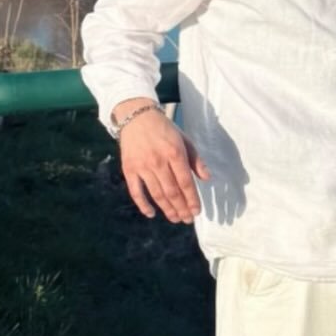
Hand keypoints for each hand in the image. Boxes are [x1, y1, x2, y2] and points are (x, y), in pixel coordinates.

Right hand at [114, 98, 210, 222]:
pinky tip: (151, 214)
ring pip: (156, 194)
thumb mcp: (184, 139)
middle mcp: (158, 161)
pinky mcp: (129, 169)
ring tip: (175, 219)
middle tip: (187, 219)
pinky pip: (136, 191)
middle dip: (181, 208)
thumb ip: (196, 159)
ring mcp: (142, 166)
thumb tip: (206, 178)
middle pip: (172, 191)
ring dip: (167, 209)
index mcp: (175, 153)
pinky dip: (143, 205)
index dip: (192, 199)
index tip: (197, 212)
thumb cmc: (164, 129)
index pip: (185, 182)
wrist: (136, 116)